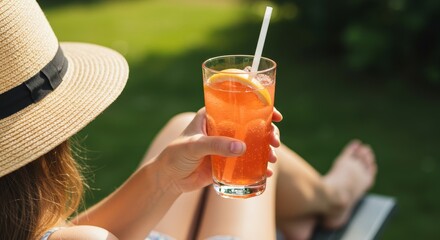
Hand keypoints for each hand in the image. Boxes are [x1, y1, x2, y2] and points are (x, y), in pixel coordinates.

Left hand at [157, 107, 281, 192]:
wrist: (169, 178)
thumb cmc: (176, 155)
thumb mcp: (194, 146)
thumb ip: (216, 145)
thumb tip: (242, 147)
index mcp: (214, 115)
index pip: (241, 106)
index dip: (261, 107)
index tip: (275, 115)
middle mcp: (223, 128)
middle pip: (253, 124)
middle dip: (268, 132)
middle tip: (275, 142)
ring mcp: (227, 145)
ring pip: (253, 143)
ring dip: (266, 149)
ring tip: (272, 159)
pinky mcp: (228, 161)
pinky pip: (248, 162)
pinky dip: (259, 166)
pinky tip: (267, 172)